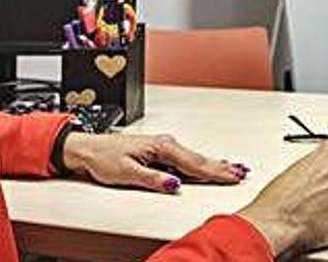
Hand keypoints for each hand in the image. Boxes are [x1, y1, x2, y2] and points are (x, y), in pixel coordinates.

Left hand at [62, 132, 246, 191]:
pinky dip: (201, 163)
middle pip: (199, 159)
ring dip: (214, 164)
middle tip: (241, 173)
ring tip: (233, 169)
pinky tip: (209, 165)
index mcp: (161, 147)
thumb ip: (153, 179)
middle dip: (221, 167)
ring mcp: (163, 147)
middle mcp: (165, 144)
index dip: (214, 172)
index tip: (232, 176)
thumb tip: (174, 184)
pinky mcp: (160, 152)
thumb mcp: (127, 173)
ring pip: (194, 158)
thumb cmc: (103, 157)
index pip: (193, 163)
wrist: (87, 149)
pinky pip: (186, 159)